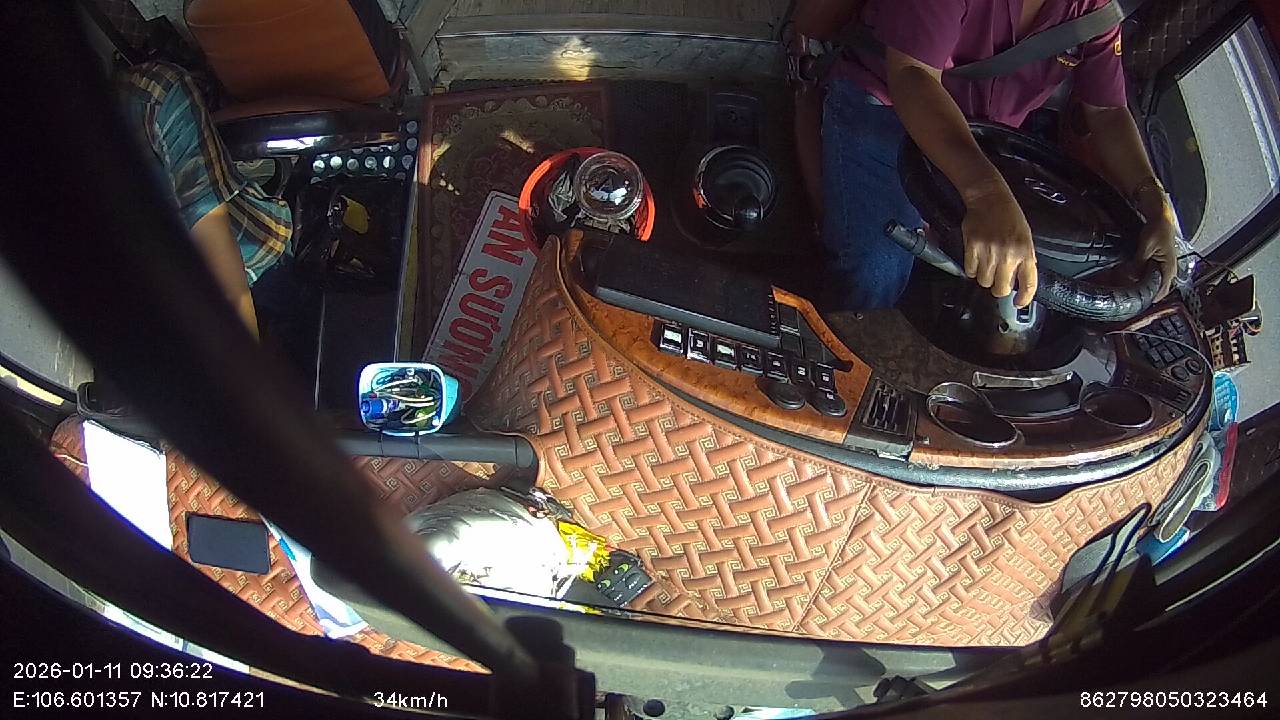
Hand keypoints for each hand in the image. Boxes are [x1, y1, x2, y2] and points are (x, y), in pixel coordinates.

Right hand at [961, 183, 1037, 307]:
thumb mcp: (1025, 237)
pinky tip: (976, 259)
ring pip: (984, 282)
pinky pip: (970, 271)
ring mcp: (989, 252)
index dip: (1024, 298)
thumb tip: (1018, 281)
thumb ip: (1024, 259)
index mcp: (1025, 252)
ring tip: (986, 265)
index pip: (1028, 284)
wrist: (990, 199)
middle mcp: (1009, 255)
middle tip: (997, 279)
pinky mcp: (972, 248)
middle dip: (998, 287)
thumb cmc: (1009, 217)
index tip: (1018, 302)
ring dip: (984, 277)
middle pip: (1000, 289)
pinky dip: (972, 269)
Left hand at [1137, 214, 1177, 298]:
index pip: (1162, 291)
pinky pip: (1152, 275)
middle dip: (1144, 293)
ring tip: (1129, 288)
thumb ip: (1139, 264)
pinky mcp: (1160, 263)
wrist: (1161, 219)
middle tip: (1129, 296)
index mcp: (1169, 269)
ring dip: (1143, 285)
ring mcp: (1165, 267)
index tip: (1137, 303)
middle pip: (1157, 289)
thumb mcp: (1145, 248)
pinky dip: (1143, 278)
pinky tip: (1133, 277)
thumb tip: (1131, 278)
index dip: (1149, 298)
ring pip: (1154, 283)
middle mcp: (1170, 270)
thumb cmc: (1157, 230)